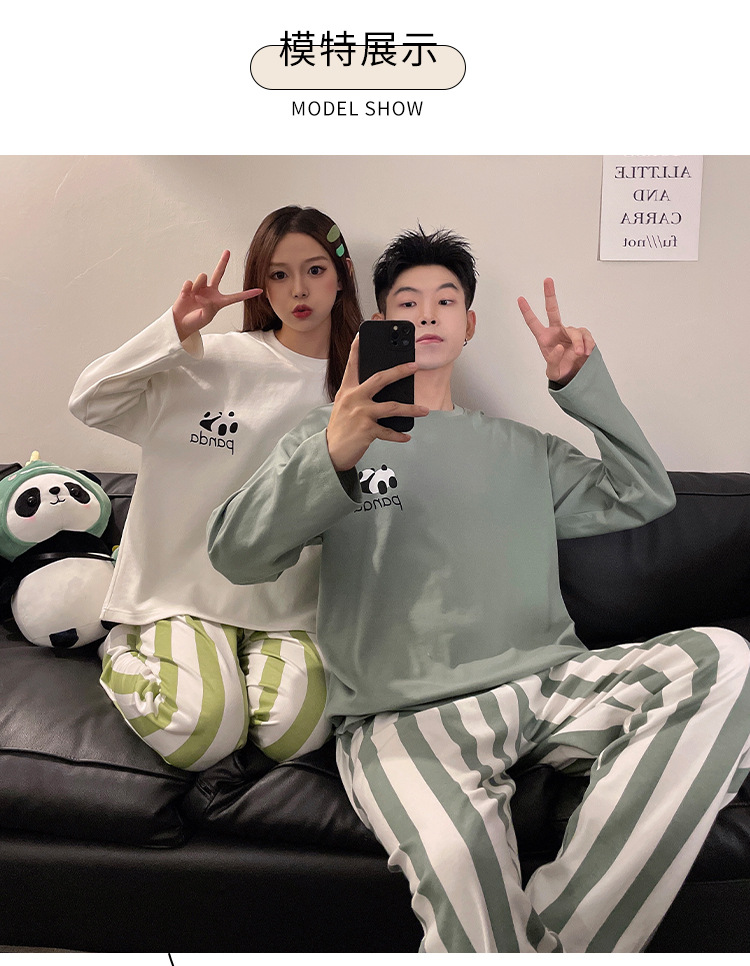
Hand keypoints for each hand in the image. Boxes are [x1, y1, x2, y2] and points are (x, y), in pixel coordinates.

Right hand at [172, 250, 262, 340]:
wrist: (180, 323)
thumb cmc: (195, 322)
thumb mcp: (206, 317)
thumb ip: (209, 307)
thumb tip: (203, 295)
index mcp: (219, 301)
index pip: (236, 297)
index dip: (247, 294)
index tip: (260, 290)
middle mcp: (211, 292)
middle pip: (219, 273)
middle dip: (223, 262)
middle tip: (228, 251)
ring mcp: (200, 288)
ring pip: (202, 276)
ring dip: (199, 285)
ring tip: (194, 297)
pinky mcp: (189, 288)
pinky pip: (190, 282)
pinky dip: (188, 288)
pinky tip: (186, 294)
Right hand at [326, 336, 428, 471]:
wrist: (330, 452)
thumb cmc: (340, 428)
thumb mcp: (344, 407)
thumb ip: (359, 395)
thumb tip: (385, 391)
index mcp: (347, 390)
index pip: (352, 365)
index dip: (357, 348)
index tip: (362, 334)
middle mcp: (353, 398)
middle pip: (380, 378)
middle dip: (400, 371)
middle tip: (414, 366)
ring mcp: (360, 413)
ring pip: (392, 406)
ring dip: (411, 408)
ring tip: (424, 410)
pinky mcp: (366, 430)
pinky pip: (388, 431)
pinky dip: (399, 435)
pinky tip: (407, 435)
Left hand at [518, 278, 594, 385]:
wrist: (573, 375)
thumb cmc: (559, 370)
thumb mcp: (553, 371)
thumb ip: (554, 360)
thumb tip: (560, 347)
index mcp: (544, 338)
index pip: (533, 323)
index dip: (527, 311)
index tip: (520, 299)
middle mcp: (556, 331)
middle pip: (552, 310)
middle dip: (550, 294)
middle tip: (547, 280)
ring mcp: (569, 332)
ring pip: (575, 331)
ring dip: (578, 342)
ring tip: (579, 354)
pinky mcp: (582, 336)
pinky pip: (586, 336)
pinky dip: (587, 344)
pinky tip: (586, 352)